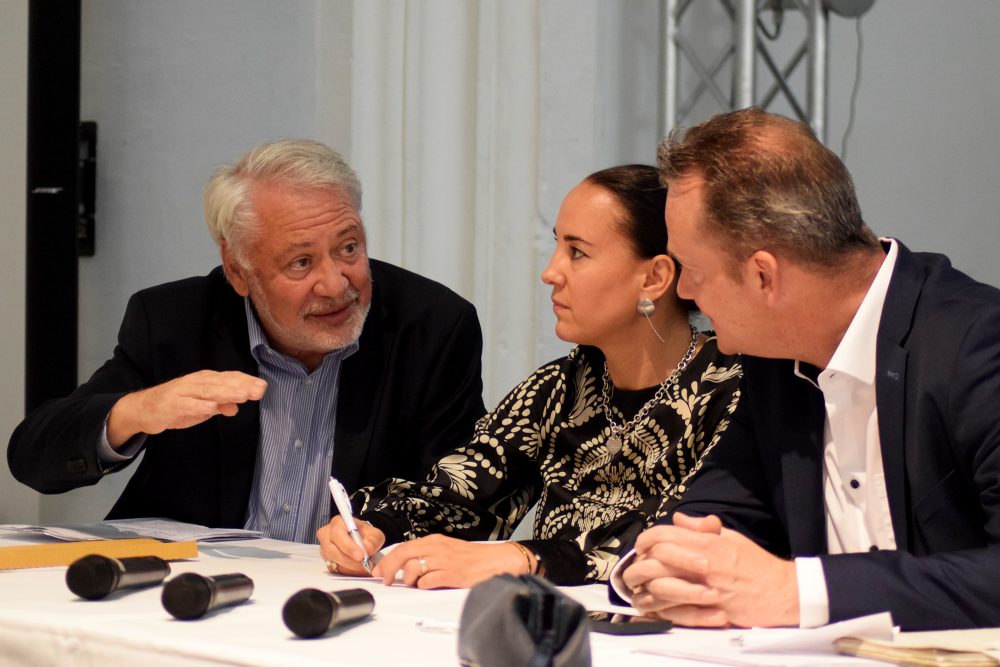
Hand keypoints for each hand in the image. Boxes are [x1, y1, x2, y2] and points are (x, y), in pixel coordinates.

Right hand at [107, 370, 266, 446]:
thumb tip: (236, 408)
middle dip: (241, 386)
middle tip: (258, 390)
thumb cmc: (177, 405)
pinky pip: (187, 405)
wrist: (143, 408)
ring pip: (207, 391)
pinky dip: (199, 406)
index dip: (246, 382)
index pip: (229, 378)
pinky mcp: (171, 404)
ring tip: (242, 395)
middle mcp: (195, 382)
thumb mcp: (202, 407)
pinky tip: (212, 408)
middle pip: (221, 383)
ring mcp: (183, 392)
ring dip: (226, 392)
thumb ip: (220, 405)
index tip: (262, 387)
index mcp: (205, 380)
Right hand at [317, 516, 385, 575]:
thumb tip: (367, 548)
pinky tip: (357, 570)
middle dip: (348, 559)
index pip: (337, 533)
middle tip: (363, 564)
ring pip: (332, 561)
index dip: (348, 546)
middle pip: (331, 550)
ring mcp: (324, 549)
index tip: (360, 555)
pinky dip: (346, 571)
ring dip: (349, 567)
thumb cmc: (365, 536)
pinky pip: (333, 569)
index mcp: (337, 523)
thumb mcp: (374, 534)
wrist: (362, 543)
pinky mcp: (326, 561)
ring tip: (363, 567)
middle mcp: (326, 535)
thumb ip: (373, 540)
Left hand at [371, 535, 530, 588]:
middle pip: (403, 554)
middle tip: (385, 579)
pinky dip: (423, 585)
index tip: (378, 569)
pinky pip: (429, 580)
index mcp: (434, 541)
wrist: (496, 560)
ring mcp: (445, 561)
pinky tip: (427, 585)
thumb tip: (405, 565)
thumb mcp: (446, 549)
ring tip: (415, 583)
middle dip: (389, 568)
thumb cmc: (471, 557)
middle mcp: (437, 548)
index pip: (404, 547)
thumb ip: (427, 555)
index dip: (387, 559)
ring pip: (413, 567)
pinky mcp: (453, 575)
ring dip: (408, 578)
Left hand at [623, 512, 799, 627]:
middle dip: (640, 563)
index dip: (647, 539)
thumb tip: (678, 520)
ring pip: (661, 586)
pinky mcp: (711, 613)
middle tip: (636, 567)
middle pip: (657, 559)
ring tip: (640, 588)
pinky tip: (654, 607)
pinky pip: (675, 611)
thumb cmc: (758, 564)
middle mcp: (705, 565)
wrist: (784, 593)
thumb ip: (702, 530)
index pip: (665, 536)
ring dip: (645, 587)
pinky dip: (660, 609)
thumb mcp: (731, 538)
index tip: (642, 545)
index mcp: (709, 545)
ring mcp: (707, 590)